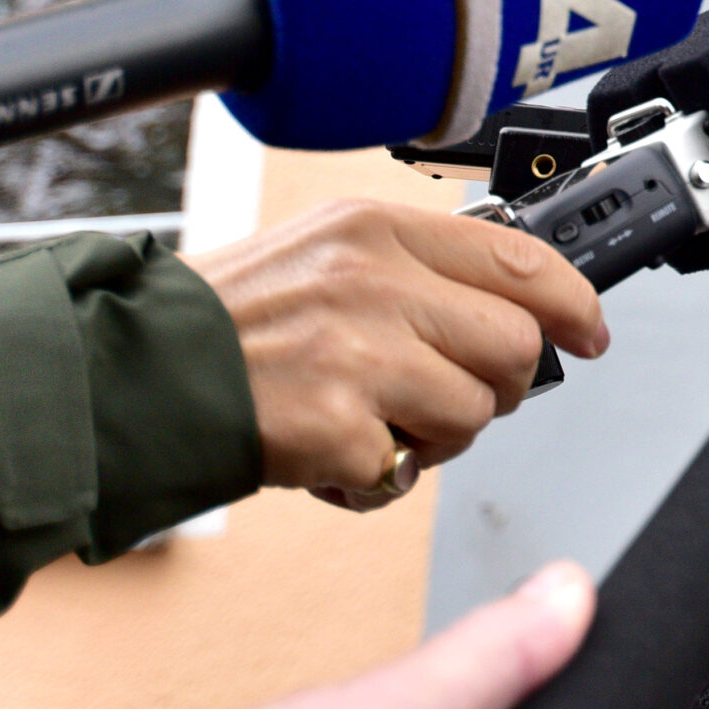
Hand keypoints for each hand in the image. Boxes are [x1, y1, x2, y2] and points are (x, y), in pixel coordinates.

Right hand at [185, 200, 607, 496]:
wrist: (119, 377)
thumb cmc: (222, 324)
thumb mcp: (322, 256)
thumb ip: (413, 271)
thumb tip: (516, 301)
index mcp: (374, 230)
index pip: (520, 257)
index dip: (573, 302)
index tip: (589, 331)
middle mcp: (372, 282)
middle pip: (514, 343)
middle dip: (498, 384)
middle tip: (449, 397)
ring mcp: (356, 354)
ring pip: (474, 411)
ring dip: (436, 436)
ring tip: (375, 422)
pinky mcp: (335, 427)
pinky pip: (406, 470)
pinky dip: (374, 478)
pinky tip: (328, 455)